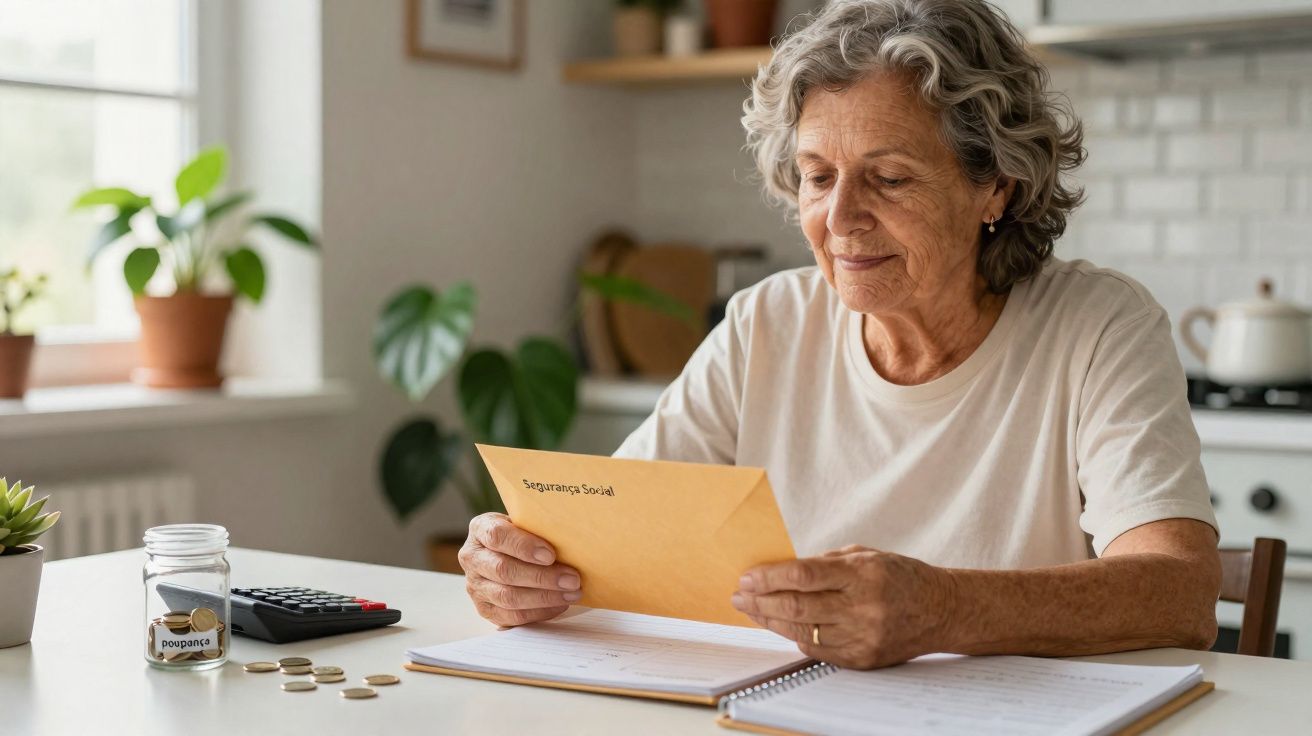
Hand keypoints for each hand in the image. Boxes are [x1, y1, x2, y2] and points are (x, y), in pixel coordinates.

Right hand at [459, 512, 582, 626]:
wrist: (507, 553)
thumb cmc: (523, 535)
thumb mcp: (525, 522)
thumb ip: (538, 528)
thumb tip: (570, 540)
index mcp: (480, 529)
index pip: (497, 536)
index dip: (524, 546)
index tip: (551, 555)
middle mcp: (472, 558)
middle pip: (504, 571)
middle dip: (541, 577)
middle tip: (572, 579)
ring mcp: (476, 586)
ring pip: (508, 597)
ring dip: (544, 597)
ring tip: (571, 593)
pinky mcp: (485, 609)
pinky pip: (512, 616)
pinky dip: (538, 612)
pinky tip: (559, 605)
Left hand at [731, 545, 953, 668]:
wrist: (941, 610)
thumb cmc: (900, 576)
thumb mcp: (865, 555)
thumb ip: (824, 564)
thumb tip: (779, 571)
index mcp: (863, 574)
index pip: (804, 576)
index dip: (769, 577)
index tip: (747, 577)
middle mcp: (863, 607)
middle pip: (797, 606)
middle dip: (760, 600)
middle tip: (738, 595)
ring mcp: (863, 637)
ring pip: (801, 631)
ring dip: (770, 620)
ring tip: (752, 610)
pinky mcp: (862, 658)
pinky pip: (816, 649)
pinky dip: (794, 636)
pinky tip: (780, 624)